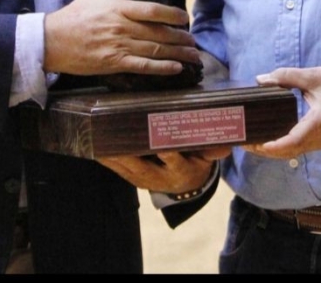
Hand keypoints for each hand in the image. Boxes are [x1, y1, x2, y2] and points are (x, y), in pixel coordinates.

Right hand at [43, 0, 199, 76]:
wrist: (51, 42)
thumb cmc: (71, 18)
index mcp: (117, 8)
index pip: (151, 10)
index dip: (172, 14)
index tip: (184, 17)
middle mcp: (121, 27)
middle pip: (158, 32)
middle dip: (180, 37)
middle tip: (193, 40)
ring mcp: (119, 46)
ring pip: (155, 50)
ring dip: (177, 52)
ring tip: (192, 54)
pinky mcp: (114, 63)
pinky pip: (143, 67)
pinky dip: (162, 68)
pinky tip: (176, 68)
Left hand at [97, 147, 230, 192]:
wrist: (185, 185)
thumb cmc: (196, 163)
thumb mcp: (207, 159)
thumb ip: (213, 151)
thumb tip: (226, 145)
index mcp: (179, 170)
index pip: (174, 160)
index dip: (168, 153)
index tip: (162, 143)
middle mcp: (158, 177)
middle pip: (141, 163)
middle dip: (128, 151)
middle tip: (116, 135)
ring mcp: (143, 179)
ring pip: (125, 166)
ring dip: (112, 154)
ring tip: (99, 137)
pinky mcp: (132, 179)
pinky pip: (117, 169)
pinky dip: (106, 158)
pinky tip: (95, 147)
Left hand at [243, 55, 320, 158]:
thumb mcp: (311, 75)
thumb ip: (285, 77)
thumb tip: (261, 79)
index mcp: (319, 122)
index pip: (294, 141)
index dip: (274, 146)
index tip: (256, 144)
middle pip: (290, 151)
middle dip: (266, 150)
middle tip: (244, 143)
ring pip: (293, 152)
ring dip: (273, 151)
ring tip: (252, 142)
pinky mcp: (320, 140)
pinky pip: (298, 148)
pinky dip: (282, 147)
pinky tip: (268, 140)